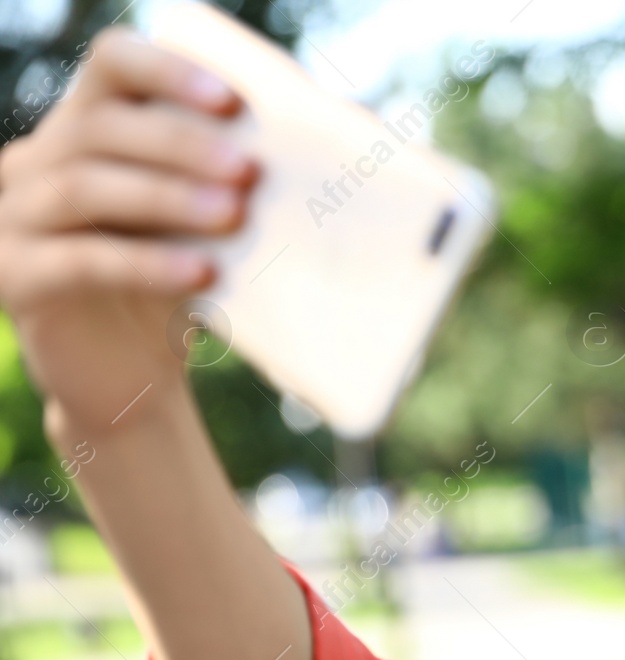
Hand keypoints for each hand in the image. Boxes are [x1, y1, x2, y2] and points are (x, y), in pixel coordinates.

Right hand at [0, 25, 256, 439]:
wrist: (130, 381)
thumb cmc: (178, 286)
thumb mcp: (204, 226)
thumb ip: (237, 180)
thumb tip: (343, 139)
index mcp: (84, 129)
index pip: (112, 65)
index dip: (168, 72)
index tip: (233, 103)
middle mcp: (35, 162)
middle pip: (99, 126)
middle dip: (180, 145)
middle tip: (249, 172)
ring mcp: (14, 218)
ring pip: (84, 188)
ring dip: (166, 198)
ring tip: (233, 216)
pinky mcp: (14, 277)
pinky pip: (80, 260)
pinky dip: (145, 263)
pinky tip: (201, 274)